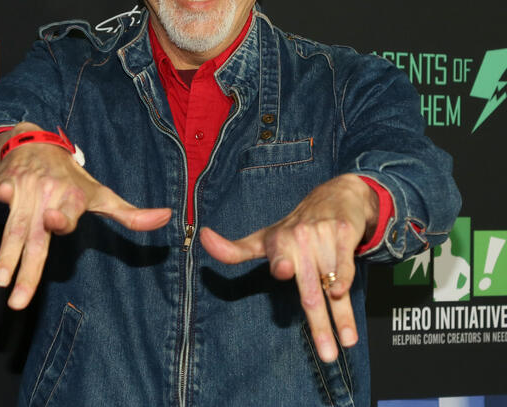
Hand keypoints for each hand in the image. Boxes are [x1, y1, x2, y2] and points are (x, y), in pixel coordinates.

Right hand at [0, 123, 171, 309]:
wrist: (40, 144)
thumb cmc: (73, 178)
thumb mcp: (101, 195)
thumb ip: (130, 214)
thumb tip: (166, 218)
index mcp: (73, 199)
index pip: (67, 214)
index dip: (62, 218)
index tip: (53, 221)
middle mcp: (50, 196)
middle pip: (38, 235)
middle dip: (27, 268)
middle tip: (17, 300)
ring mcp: (27, 191)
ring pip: (16, 227)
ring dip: (6, 255)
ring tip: (0, 282)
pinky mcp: (8, 183)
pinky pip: (2, 194)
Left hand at [199, 174, 377, 362]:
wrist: (335, 194)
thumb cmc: (294, 225)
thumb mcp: (264, 237)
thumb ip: (235, 249)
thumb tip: (202, 237)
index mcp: (279, 241)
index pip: (278, 255)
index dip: (281, 260)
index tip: (281, 268)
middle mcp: (300, 238)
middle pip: (309, 289)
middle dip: (319, 323)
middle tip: (327, 355)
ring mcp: (324, 236)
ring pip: (332, 285)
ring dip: (342, 315)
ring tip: (346, 342)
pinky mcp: (345, 235)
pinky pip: (347, 265)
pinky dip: (347, 281)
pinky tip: (345, 296)